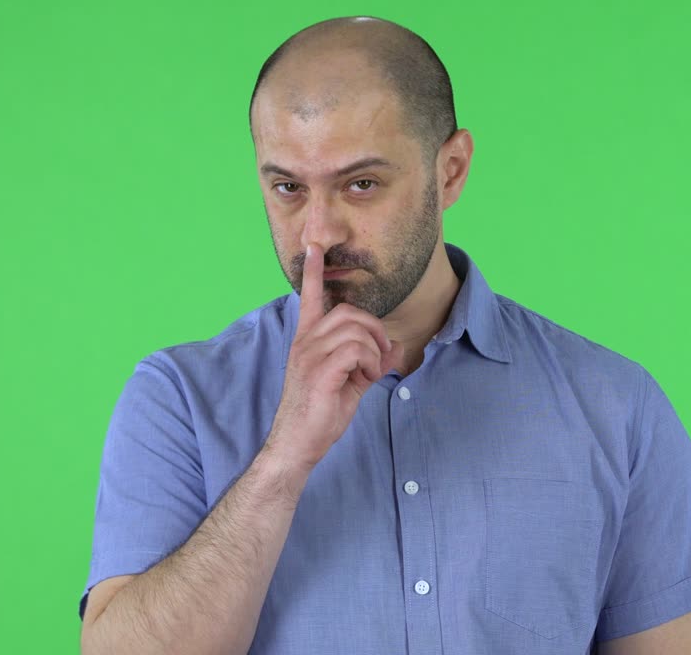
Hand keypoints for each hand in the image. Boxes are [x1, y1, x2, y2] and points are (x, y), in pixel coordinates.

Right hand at [264, 242, 404, 470]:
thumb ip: (369, 362)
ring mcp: (310, 355)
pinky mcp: (319, 371)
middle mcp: (306, 342)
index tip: (314, 248)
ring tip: (367, 373)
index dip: (314, 273)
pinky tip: (364, 379)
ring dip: (373, 351)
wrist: (297, 444)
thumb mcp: (349, 383)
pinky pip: (356, 349)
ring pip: (355, 330)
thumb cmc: (319, 413)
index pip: (310, 298)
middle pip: (349, 312)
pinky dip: (369, 363)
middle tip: (377, 357)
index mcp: (308, 340)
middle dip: (374, 330)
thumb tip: (393, 347)